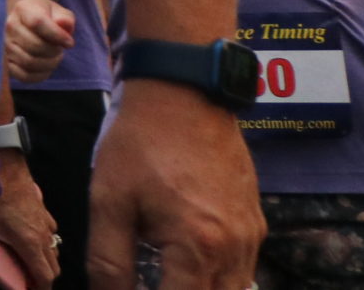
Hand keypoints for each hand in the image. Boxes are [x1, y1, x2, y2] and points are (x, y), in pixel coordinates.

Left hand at [0, 150, 59, 289]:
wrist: (5, 168)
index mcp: (31, 244)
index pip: (46, 276)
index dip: (42, 288)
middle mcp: (44, 236)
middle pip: (54, 266)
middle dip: (45, 276)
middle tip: (31, 279)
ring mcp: (46, 222)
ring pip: (55, 248)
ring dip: (47, 258)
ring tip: (32, 260)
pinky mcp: (44, 209)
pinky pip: (51, 231)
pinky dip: (46, 239)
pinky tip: (33, 235)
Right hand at [5, 0, 76, 83]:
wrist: (29, 23)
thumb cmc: (48, 18)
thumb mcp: (59, 12)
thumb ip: (65, 18)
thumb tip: (63, 25)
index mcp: (23, 9)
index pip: (37, 22)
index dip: (57, 35)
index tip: (69, 42)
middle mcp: (9, 26)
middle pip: (35, 45)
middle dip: (54, 51)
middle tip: (59, 48)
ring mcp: (5, 45)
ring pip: (30, 62)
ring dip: (49, 63)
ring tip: (53, 56)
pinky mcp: (6, 63)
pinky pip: (24, 76)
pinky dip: (40, 75)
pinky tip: (45, 66)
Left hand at [89, 81, 260, 289]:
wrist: (181, 92)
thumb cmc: (140, 143)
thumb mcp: (108, 201)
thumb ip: (109, 261)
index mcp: (198, 247)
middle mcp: (236, 249)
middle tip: (149, 282)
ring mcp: (252, 235)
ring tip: (165, 278)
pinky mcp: (255, 221)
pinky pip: (243, 269)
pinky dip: (217, 280)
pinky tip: (186, 268)